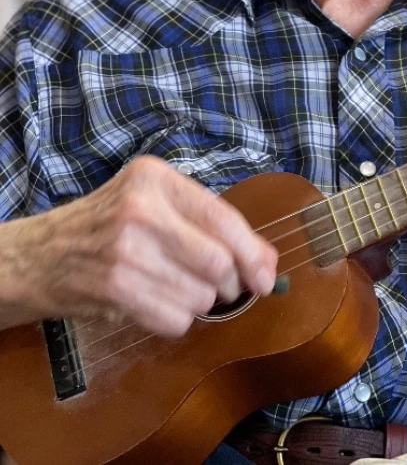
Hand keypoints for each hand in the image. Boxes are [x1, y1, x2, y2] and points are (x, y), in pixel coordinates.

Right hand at [1, 156, 277, 336]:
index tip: (267, 276)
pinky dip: (177, 320)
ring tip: (174, 287)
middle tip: (221, 286)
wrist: (44, 253)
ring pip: (200, 296)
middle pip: (218, 262)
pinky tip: (155, 302)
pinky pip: (175, 321)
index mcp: (156, 178)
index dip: (254, 253)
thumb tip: (269, 263)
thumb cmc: (112, 224)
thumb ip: (213, 224)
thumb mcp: (157, 202)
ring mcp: (125, 251)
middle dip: (229, 284)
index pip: (223, 219)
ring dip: (199, 302)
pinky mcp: (114, 289)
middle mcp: (141, 209)